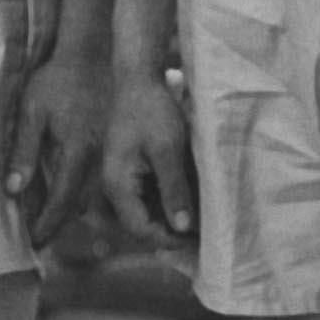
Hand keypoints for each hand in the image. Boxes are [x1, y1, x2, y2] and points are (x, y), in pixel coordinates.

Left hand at [5, 46, 113, 243]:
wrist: (91, 53)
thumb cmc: (57, 80)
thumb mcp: (32, 111)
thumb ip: (24, 151)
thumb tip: (15, 189)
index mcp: (77, 152)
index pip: (60, 199)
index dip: (47, 224)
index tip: (34, 243)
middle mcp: (98, 157)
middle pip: (80, 203)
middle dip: (60, 222)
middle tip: (41, 238)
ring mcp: (109, 151)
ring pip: (93, 192)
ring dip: (73, 208)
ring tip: (53, 220)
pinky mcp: (112, 143)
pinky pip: (99, 177)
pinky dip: (84, 190)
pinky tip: (72, 192)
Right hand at [101, 67, 197, 244]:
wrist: (138, 79)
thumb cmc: (151, 110)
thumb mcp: (167, 150)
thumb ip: (174, 190)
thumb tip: (183, 228)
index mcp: (117, 185)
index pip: (140, 229)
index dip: (169, 239)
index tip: (198, 239)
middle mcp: (115, 187)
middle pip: (142, 224)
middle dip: (172, 231)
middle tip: (204, 234)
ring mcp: (123, 179)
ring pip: (147, 212)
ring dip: (173, 217)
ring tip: (203, 219)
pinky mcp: (133, 171)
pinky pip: (150, 196)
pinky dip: (170, 200)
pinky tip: (193, 199)